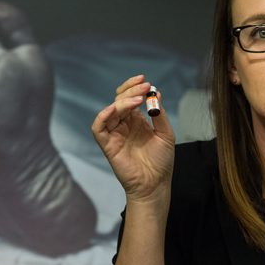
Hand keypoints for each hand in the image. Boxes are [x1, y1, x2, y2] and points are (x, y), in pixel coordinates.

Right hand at [92, 75, 175, 202]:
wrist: (155, 184)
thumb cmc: (161, 161)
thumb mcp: (166, 133)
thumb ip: (159, 114)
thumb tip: (156, 93)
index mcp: (137, 120)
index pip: (130, 97)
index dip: (134, 87)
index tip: (145, 80)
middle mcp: (124, 124)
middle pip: (120, 100)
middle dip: (131, 90)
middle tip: (144, 87)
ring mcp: (115, 134)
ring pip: (111, 110)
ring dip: (122, 101)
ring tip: (137, 100)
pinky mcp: (108, 144)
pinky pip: (98, 128)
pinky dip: (103, 116)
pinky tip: (114, 109)